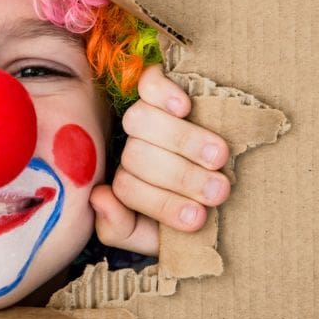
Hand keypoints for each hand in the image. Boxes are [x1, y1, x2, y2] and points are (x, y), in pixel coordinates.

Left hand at [90, 65, 230, 255]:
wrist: (219, 190)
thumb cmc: (191, 211)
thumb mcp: (153, 235)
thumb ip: (120, 228)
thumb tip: (99, 196)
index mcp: (129, 183)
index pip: (128, 188)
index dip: (162, 204)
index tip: (198, 219)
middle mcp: (131, 148)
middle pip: (138, 155)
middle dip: (182, 177)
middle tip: (219, 190)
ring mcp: (143, 117)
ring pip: (140, 121)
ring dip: (183, 140)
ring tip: (219, 157)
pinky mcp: (156, 87)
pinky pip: (148, 83)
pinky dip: (163, 93)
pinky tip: (185, 107)